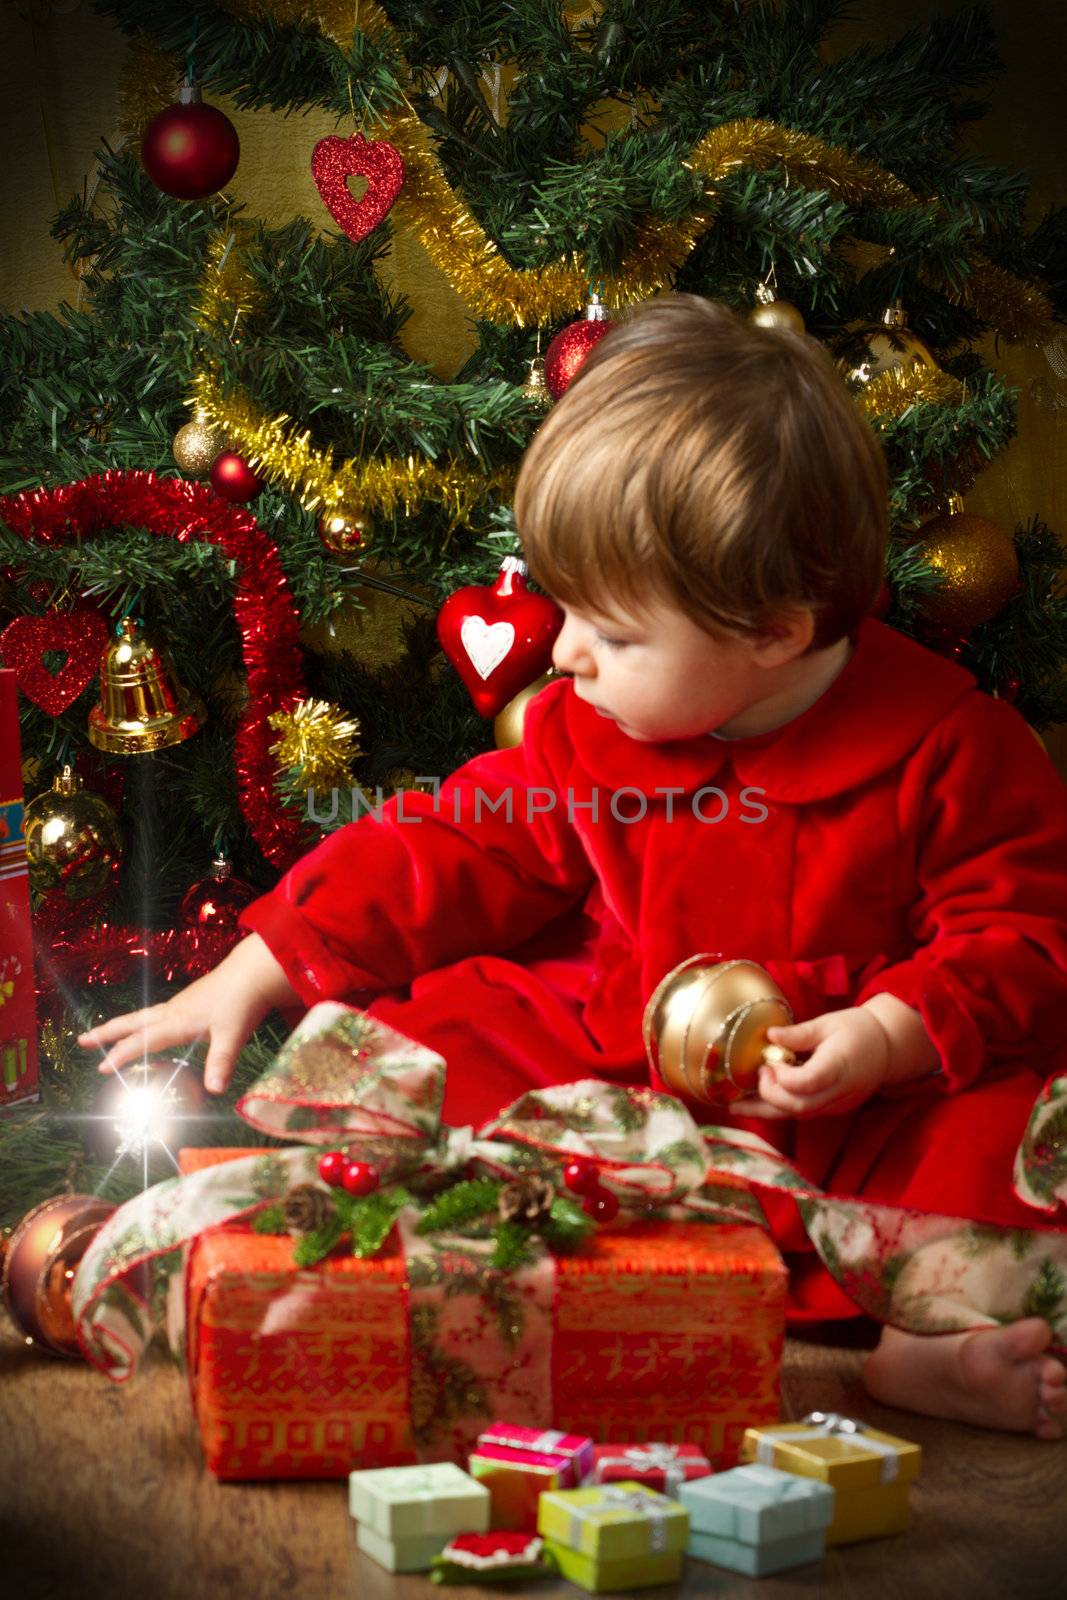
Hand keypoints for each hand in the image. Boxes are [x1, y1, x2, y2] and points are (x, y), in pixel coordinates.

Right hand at [77, 933, 298, 1093]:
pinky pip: (154, 1014)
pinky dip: (139, 1022)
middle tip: (81, 1041)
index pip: (142, 1041)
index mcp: (177, 1022)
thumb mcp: (232, 1035)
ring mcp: (179, 1005)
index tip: (102, 1069)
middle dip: (106, 1032)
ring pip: (142, 1016)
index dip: (121, 1055)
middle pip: (132, 1022)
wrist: (252, 973)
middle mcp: (172, 1012)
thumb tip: (214, 1090)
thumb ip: (221, 1062)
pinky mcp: (188, 1002)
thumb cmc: (241, 1003)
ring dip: (121, 1025)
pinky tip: (144, 1027)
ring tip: (102, 1034)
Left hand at [730, 1006, 890, 1119]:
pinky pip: (803, 1114)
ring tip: (736, 1107)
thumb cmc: (858, 1030)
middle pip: (799, 1106)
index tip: (771, 1059)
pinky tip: (757, 1104)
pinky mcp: (832, 1108)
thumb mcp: (828, 1023)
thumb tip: (769, 1035)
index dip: (783, 1076)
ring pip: (798, 1115)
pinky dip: (779, 1110)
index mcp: (839, 1066)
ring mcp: (836, 1104)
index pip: (807, 1083)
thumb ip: (798, 1034)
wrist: (888, 1048)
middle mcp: (838, 1092)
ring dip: (766, 1111)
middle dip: (770, 1095)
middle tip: (758, 1073)